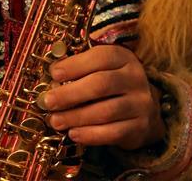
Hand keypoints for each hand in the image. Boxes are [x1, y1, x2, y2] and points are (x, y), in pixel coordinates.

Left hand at [40, 44, 164, 148]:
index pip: (100, 57)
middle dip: (70, 94)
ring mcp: (140, 103)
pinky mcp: (140, 127)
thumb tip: (52, 73)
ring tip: (56, 121)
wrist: (142, 110)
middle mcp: (135, 78)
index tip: (54, 74)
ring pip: (106, 111)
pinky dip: (90, 135)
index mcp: (123, 57)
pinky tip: (73, 133)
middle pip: (101, 84)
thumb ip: (80, 66)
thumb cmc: (111, 84)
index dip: (75, 65)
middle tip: (49, 102)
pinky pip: (113, 133)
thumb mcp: (101, 67)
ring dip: (76, 117)